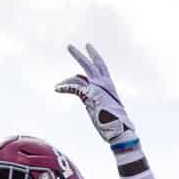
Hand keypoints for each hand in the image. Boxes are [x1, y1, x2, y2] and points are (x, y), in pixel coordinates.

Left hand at [55, 44, 140, 162]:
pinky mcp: (90, 95)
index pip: (101, 67)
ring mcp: (97, 88)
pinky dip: (65, 88)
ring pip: (79, 75)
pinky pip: (74, 88)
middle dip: (79, 55)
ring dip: (66, 80)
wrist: (121, 131)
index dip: (95, 58)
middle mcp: (104, 84)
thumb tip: (86, 98)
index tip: (88, 49)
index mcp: (110, 87)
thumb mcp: (106, 109)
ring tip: (57, 86)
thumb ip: (96, 100)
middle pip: (91, 65)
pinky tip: (58, 89)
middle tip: (69, 46)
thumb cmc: (116, 124)